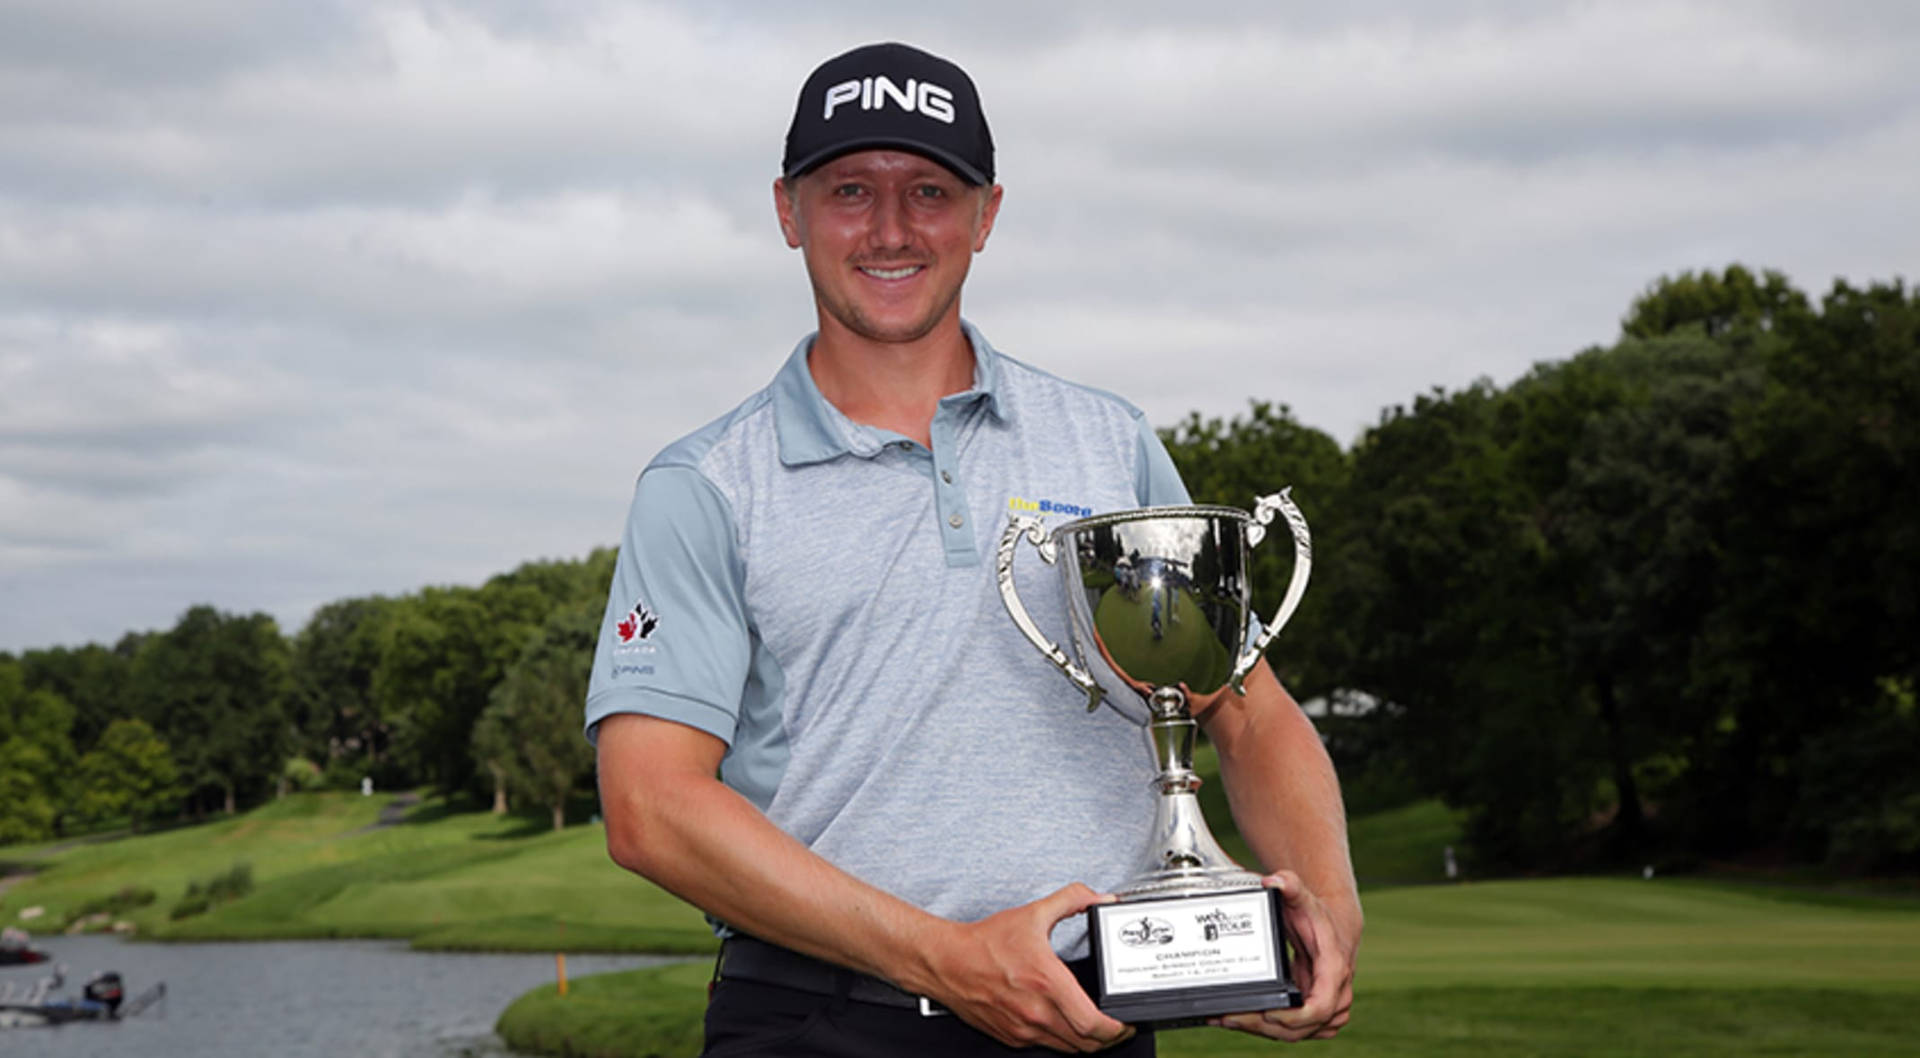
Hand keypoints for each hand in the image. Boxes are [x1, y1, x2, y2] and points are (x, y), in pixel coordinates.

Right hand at [917, 883, 1135, 1052]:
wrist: (946, 963)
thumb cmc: (984, 944)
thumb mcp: (1032, 914)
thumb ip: (1069, 900)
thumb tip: (1096, 896)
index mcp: (1047, 983)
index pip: (1092, 1024)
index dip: (1115, 1029)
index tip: (1124, 1022)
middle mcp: (1036, 1012)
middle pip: (1086, 1044)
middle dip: (1107, 1038)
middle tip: (1115, 1026)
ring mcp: (1023, 1029)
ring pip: (1067, 1048)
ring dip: (1084, 1041)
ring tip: (1092, 1026)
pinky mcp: (1011, 1036)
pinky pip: (1044, 1046)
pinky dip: (1059, 1039)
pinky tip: (1061, 1022)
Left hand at [1210, 870, 1355, 1040]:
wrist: (1331, 926)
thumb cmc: (1316, 915)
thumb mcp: (1303, 898)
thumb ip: (1290, 885)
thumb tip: (1273, 880)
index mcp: (1334, 969)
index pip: (1322, 1006)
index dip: (1297, 1017)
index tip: (1271, 1014)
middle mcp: (1334, 993)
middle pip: (1303, 1026)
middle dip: (1266, 1025)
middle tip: (1231, 1017)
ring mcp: (1324, 1006)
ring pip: (1297, 1033)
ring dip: (1263, 1030)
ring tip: (1228, 1019)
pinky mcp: (1311, 1013)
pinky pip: (1292, 1029)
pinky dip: (1267, 1029)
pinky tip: (1241, 1020)